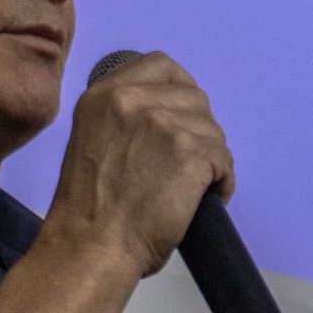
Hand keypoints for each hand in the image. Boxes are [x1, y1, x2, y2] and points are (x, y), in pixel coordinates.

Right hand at [42, 51, 233, 278]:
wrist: (90, 247)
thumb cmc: (88, 212)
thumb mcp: (93, 140)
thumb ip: (124, 120)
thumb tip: (165, 116)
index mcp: (103, 96)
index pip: (160, 65)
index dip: (179, 89)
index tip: (183, 116)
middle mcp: (132, 101)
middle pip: (194, 98)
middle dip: (198, 130)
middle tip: (186, 164)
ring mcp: (163, 124)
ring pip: (212, 130)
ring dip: (211, 159)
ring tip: (193, 187)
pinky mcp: (190, 152)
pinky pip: (224, 160)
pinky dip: (221, 182)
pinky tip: (205, 198)